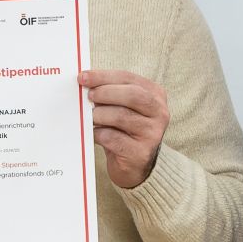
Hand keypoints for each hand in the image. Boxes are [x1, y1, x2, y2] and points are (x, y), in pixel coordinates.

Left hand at [81, 69, 168, 188]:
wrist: (134, 165)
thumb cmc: (124, 131)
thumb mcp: (122, 107)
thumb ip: (110, 94)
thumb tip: (85, 82)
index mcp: (155, 95)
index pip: (129, 79)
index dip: (104, 76)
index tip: (83, 77)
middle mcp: (159, 113)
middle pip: (132, 95)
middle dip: (105, 92)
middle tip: (88, 96)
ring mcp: (152, 134)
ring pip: (122, 116)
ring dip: (99, 115)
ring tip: (90, 117)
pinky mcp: (140, 152)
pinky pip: (113, 138)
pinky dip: (98, 133)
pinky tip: (93, 133)